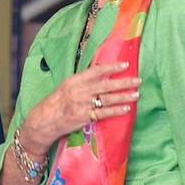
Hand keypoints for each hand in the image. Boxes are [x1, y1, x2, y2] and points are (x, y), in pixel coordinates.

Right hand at [19, 61, 139, 154]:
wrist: (46, 119)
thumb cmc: (58, 101)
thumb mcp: (68, 85)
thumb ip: (84, 79)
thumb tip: (102, 70)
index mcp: (75, 80)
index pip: (97, 71)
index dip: (112, 67)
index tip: (126, 64)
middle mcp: (80, 91)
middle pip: (106, 85)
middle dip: (123, 82)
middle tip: (138, 80)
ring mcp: (83, 105)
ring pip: (108, 99)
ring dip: (124, 96)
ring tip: (136, 94)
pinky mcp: (85, 117)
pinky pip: (105, 113)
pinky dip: (116, 110)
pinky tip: (126, 108)